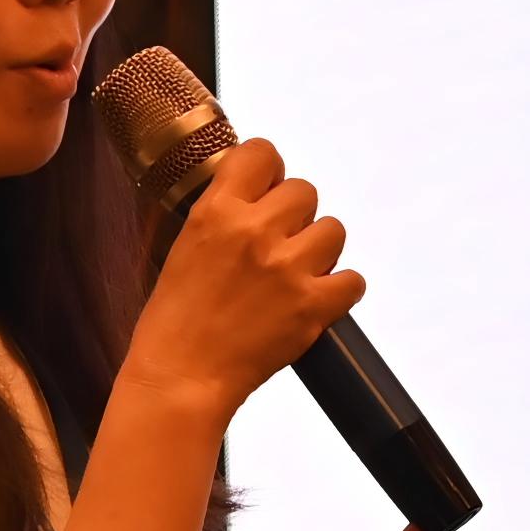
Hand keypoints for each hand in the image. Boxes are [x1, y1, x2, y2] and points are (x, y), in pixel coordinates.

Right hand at [128, 138, 361, 417]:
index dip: (270, 172)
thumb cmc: (175, 318)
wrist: (181, 378)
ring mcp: (288, 268)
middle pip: (305, 191)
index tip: (266, 192)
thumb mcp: (186, 246)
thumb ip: (223, 214)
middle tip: (276, 246)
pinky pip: (354, 280)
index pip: (263, 152)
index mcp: (216, 212)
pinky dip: (340, 291)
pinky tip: (315, 300)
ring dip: (320, 250)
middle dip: (295, 217)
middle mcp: (254, 231)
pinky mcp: (313, 306)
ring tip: (294, 275)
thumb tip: (259, 192)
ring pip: (334, 230)